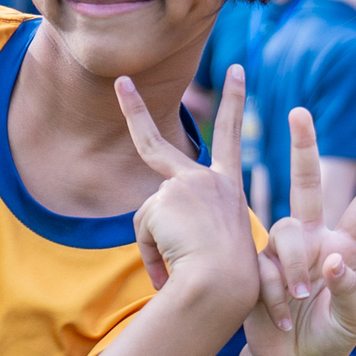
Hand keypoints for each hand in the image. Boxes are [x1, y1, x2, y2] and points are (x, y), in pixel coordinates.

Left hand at [116, 66, 259, 311]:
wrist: (226, 284)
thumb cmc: (233, 280)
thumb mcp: (220, 245)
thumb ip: (191, 227)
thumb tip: (156, 235)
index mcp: (228, 187)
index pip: (230, 138)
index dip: (235, 102)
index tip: (236, 71)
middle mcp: (206, 179)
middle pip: (156, 144)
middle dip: (134, 109)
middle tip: (120, 81)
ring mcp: (183, 186)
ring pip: (150, 218)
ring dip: (158, 245)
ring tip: (183, 265)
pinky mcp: (163, 200)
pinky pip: (144, 230)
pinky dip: (152, 252)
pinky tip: (171, 263)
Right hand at [243, 107, 355, 355]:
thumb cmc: (329, 341)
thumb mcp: (351, 323)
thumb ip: (349, 292)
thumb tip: (333, 262)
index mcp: (344, 247)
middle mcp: (312, 240)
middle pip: (306, 184)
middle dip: (303, 148)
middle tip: (299, 112)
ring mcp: (282, 252)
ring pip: (284, 233)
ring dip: (292, 267)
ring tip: (298, 300)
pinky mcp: (256, 268)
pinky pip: (263, 267)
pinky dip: (274, 294)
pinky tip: (281, 318)